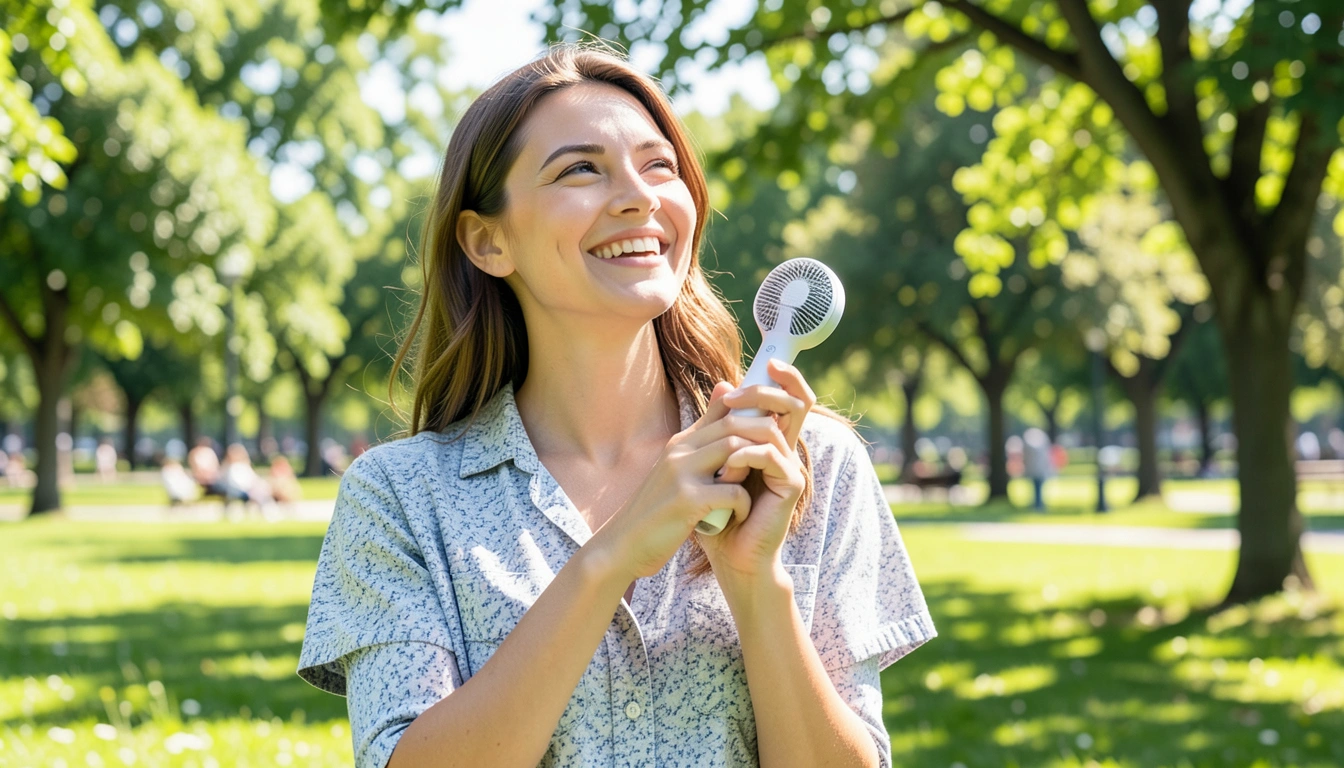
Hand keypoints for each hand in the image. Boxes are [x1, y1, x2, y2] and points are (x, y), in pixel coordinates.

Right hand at [585, 385, 772, 580]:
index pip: (723, 411)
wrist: (623, 545)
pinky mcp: (686, 501)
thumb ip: (700, 447)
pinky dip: (743, 504)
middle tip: (778, 460)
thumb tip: (722, 403)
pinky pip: (731, 492)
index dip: (753, 418)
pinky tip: (739, 515)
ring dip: (754, 468)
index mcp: (680, 444)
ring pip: (735, 451)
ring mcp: (681, 474)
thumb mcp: (676, 472)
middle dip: (762, 439)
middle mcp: (680, 451)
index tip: (772, 436)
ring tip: (760, 486)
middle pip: (733, 425)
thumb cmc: (656, 511)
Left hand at [696, 359, 815, 583]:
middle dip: (767, 391)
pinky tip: (726, 470)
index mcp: (771, 441)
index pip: (789, 399)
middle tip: (736, 395)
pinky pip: (771, 457)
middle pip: (796, 404)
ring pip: (774, 429)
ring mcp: (791, 467)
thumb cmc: (720, 512)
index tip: (769, 362)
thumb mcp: (713, 462)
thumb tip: (723, 384)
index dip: (787, 377)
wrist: (730, 555)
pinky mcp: (791, 486)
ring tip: (718, 449)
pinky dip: (745, 458)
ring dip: (741, 433)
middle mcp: (786, 450)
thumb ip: (719, 426)